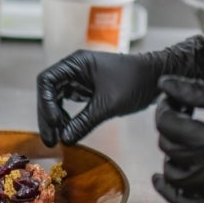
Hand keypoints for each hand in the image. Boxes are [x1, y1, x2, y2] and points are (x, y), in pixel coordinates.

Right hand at [36, 36, 203, 146]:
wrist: (158, 79)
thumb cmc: (135, 82)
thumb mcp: (108, 105)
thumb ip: (84, 122)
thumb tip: (65, 140)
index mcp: (76, 63)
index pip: (46, 81)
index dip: (45, 104)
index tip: (56, 123)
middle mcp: (75, 68)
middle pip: (48, 91)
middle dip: (48, 115)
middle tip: (51, 139)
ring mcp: (81, 78)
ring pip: (57, 98)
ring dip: (56, 117)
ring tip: (60, 137)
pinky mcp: (88, 88)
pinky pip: (69, 103)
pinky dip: (67, 116)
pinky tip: (69, 129)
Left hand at [152, 75, 203, 202]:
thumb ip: (200, 92)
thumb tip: (165, 84)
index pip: (169, 125)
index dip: (164, 109)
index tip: (171, 101)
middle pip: (170, 149)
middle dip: (168, 128)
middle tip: (179, 116)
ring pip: (173, 178)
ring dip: (170, 157)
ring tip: (179, 142)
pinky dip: (170, 194)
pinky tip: (165, 180)